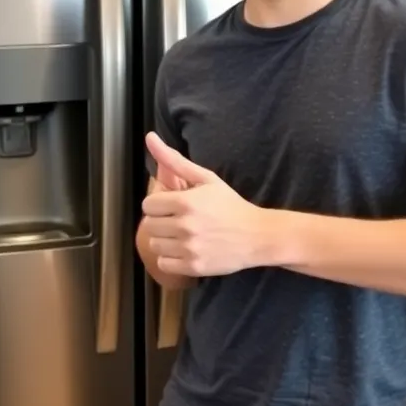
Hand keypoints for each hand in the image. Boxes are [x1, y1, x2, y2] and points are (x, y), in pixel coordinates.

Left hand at [141, 132, 269, 276]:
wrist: (257, 235)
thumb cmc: (230, 204)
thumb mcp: (206, 178)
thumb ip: (174, 160)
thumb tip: (150, 138)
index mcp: (186, 202)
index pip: (148, 205)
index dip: (157, 204)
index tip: (171, 205)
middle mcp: (186, 226)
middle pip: (150, 225)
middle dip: (160, 221)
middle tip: (177, 220)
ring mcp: (190, 248)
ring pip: (154, 245)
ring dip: (164, 240)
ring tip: (182, 235)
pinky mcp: (194, 267)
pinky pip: (164, 263)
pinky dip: (170, 258)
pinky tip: (185, 249)